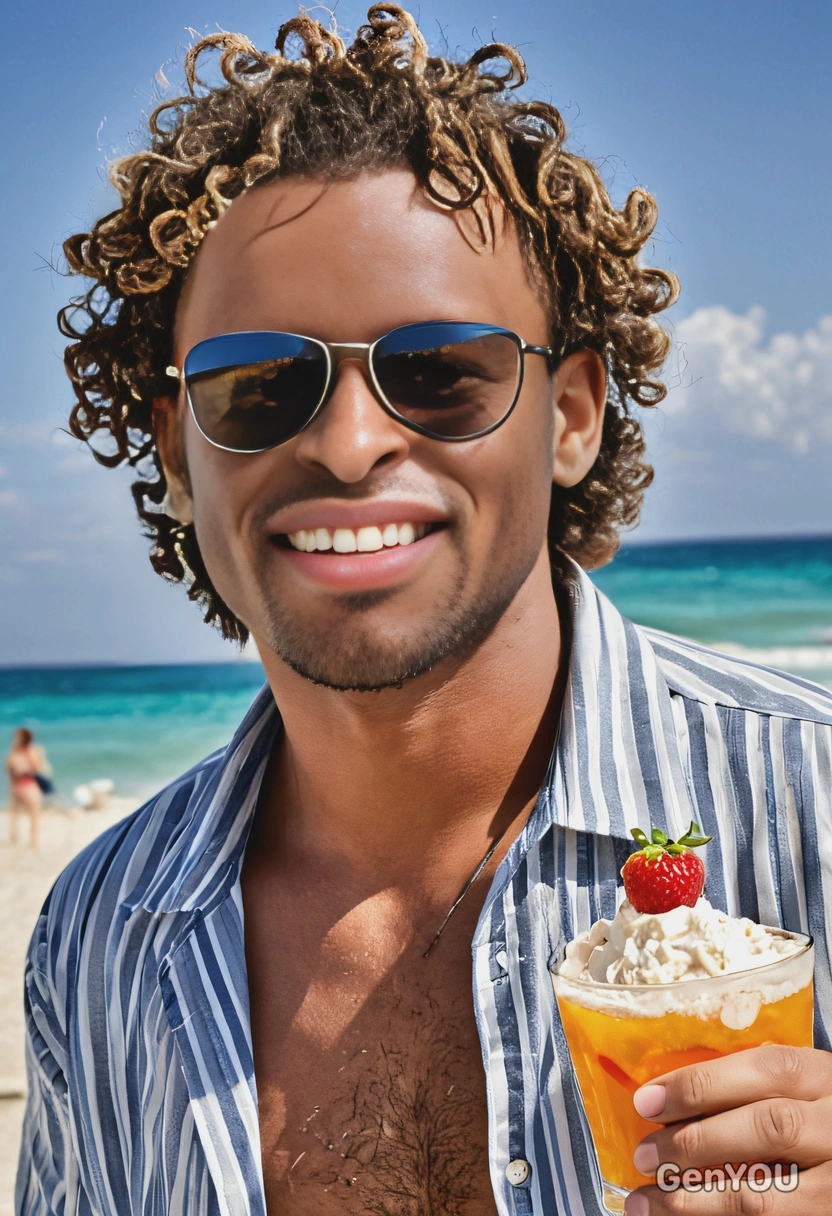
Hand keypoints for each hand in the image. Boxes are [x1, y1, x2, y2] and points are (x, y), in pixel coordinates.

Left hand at [624, 1045, 831, 1213]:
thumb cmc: (808, 1116)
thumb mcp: (793, 1088)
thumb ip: (746, 1088)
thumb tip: (664, 1100)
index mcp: (820, 1078)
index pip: (763, 1071)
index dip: (700, 1085)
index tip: (647, 1101)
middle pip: (767, 1129)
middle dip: (695, 1142)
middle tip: (644, 1155)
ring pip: (762, 1195)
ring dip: (694, 1199)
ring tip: (648, 1199)